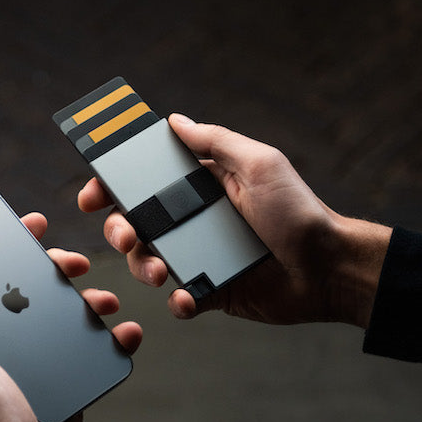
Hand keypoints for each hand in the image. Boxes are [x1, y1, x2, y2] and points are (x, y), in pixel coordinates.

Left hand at [0, 212, 142, 421]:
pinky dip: (113, 336)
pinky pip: (94, 346)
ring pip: (67, 311)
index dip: (2, 246)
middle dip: (53, 267)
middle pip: (32, 287)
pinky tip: (124, 331)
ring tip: (104, 299)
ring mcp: (39, 358)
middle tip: (72, 261)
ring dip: (89, 297)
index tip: (25, 224)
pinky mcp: (69, 375)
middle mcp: (5, 342)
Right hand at [78, 114, 391, 326]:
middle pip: (136, 222)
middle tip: (126, 235)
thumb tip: (174, 120)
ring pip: (148, 261)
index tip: (92, 193)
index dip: (113, 185)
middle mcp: (195, 219)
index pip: (146, 180)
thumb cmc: (299, 212)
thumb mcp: (259, 164)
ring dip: (142, 266)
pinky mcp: (211, 290)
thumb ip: (215, 141)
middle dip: (119, 229)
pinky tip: (188, 297)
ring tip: (159, 271)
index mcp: (202, 185)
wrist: (329, 269)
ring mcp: (200, 256)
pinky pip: (179, 298)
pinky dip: (178, 300)